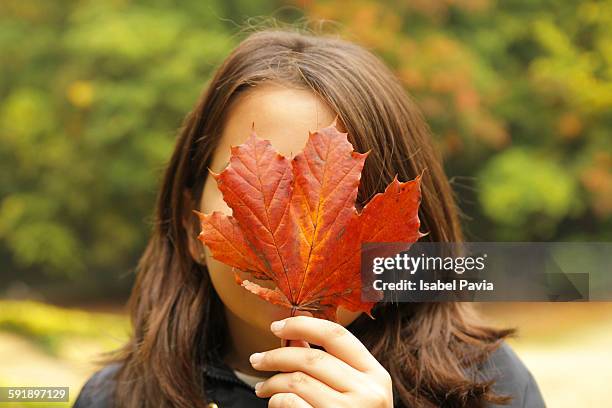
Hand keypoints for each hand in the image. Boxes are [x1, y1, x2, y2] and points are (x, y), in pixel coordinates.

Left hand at [249, 315, 392, 407]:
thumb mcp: (353, 391)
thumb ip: (328, 365)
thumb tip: (292, 336)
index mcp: (375, 375)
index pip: (337, 335)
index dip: (303, 324)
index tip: (277, 326)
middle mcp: (368, 393)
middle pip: (311, 358)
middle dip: (276, 356)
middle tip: (257, 359)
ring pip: (297, 381)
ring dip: (271, 381)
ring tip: (263, 388)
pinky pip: (291, 404)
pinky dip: (276, 402)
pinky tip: (275, 405)